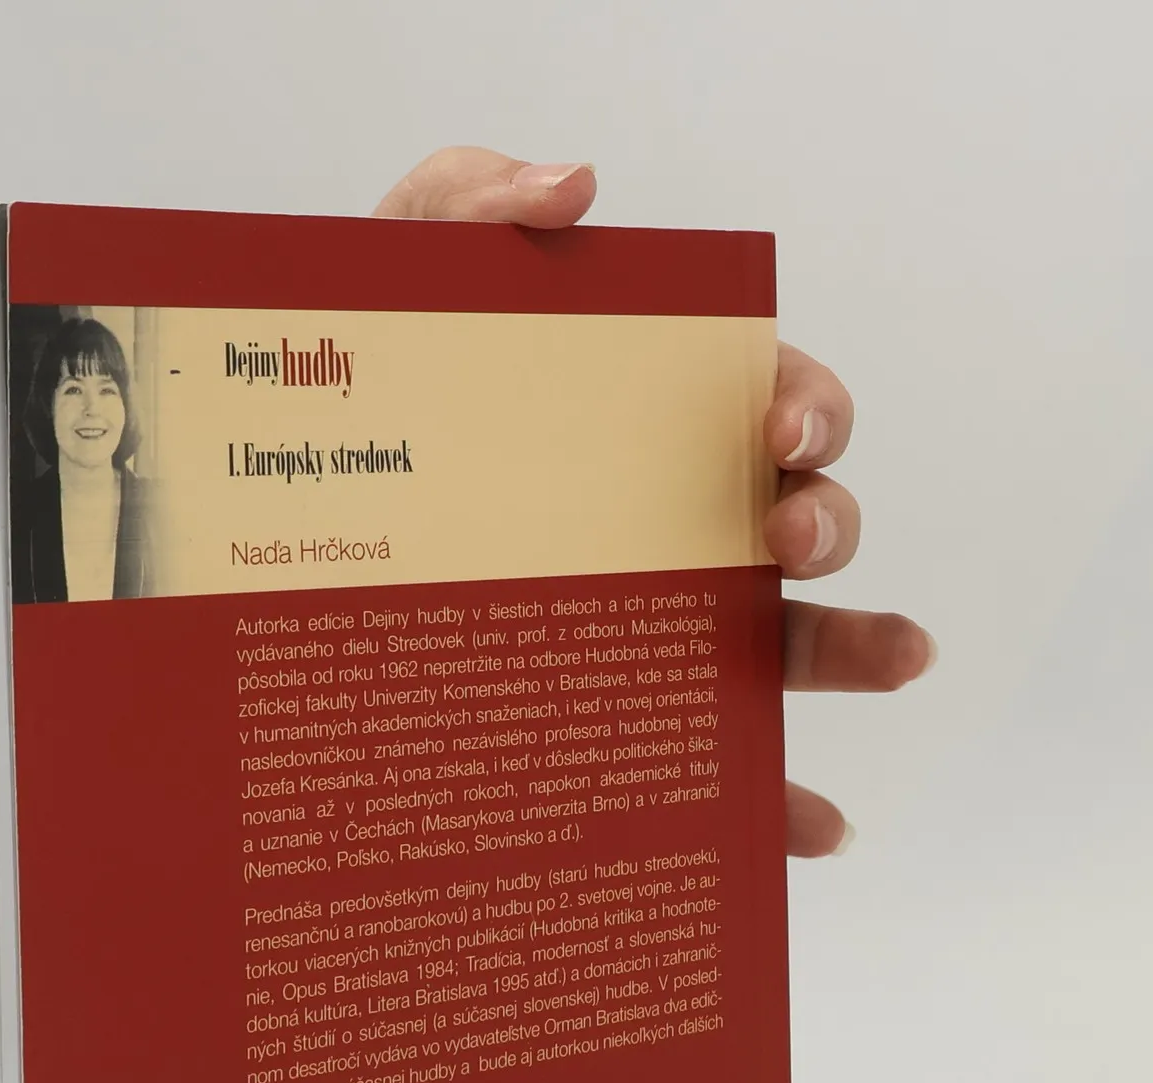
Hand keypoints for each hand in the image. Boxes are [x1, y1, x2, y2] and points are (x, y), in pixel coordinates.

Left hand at [375, 148, 932, 856]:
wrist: (257, 531)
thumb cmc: (346, 403)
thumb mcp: (380, 283)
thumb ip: (462, 205)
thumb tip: (576, 184)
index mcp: (644, 425)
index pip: (764, 400)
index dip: (804, 402)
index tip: (782, 426)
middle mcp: (672, 528)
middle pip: (798, 519)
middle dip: (828, 518)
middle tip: (791, 534)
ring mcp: (657, 633)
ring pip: (785, 647)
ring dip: (852, 648)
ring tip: (895, 655)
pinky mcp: (623, 732)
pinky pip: (718, 776)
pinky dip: (779, 805)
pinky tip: (816, 828)